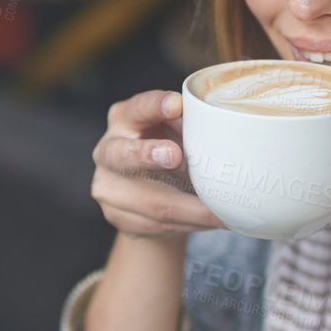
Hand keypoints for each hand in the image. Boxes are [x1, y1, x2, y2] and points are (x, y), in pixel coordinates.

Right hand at [90, 90, 225, 239]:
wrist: (144, 192)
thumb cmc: (167, 147)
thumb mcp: (175, 130)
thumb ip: (188, 125)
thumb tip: (223, 127)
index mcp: (124, 119)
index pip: (137, 108)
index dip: (155, 105)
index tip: (176, 104)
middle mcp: (108, 151)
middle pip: (123, 154)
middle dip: (148, 154)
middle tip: (175, 155)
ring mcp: (108, 187)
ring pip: (151, 201)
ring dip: (191, 209)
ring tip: (222, 212)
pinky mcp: (117, 217)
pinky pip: (158, 225)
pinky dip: (190, 224)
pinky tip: (212, 222)